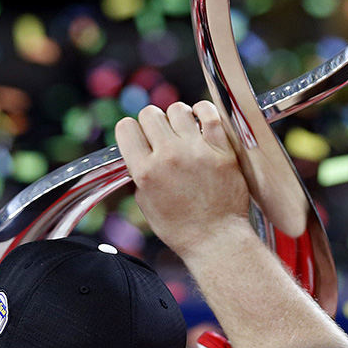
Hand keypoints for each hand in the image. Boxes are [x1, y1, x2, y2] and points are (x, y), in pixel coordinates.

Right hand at [116, 101, 250, 258]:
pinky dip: (202, 111)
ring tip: (182, 131)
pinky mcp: (221, 148)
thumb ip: (140, 173)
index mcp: (145, 171)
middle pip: (150, 114)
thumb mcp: (146, 202)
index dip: (131, 131)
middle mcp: (169, 156)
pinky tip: (201, 121)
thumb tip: (141, 151)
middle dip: (152, 123)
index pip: (126, 128)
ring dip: (177, 118)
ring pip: (177, 109)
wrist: (216, 238)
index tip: (139, 137)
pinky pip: (209, 113)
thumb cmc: (181, 227)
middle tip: (161, 135)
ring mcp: (197, 150)